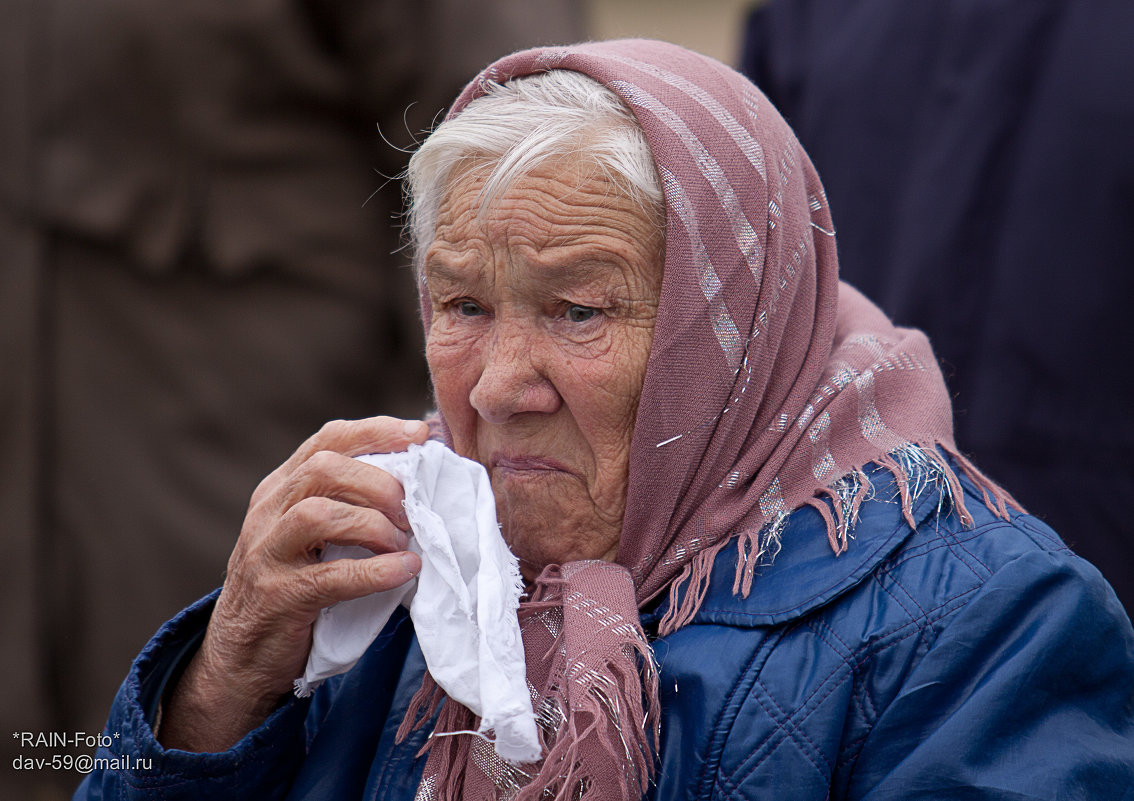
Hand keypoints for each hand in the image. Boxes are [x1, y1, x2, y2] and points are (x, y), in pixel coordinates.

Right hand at [159, 416, 429, 751]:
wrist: (240, 659)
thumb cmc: (295, 591)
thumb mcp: (314, 540)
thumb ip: (350, 507)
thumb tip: (420, 487)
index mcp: (281, 489)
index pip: (328, 440)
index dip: (376, 431)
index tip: (421, 435)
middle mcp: (268, 512)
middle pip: (323, 467)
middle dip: (379, 481)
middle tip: (413, 508)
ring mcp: (266, 553)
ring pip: (318, 513)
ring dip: (374, 524)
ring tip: (404, 542)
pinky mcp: (276, 596)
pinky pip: (330, 576)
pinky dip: (375, 571)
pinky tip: (405, 570)